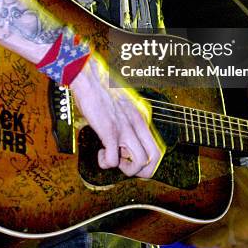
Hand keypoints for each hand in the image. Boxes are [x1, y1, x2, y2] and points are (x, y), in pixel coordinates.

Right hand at [70, 53, 164, 177]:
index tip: (132, 159)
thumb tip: (124, 137)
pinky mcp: (109, 131)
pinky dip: (105, 163)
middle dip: (142, 170)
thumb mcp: (123, 105)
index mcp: (142, 117)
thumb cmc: (102, 88)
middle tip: (125, 165)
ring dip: (125, 169)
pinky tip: (100, 153)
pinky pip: (113, 160)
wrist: (89, 76)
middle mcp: (138, 123)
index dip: (147, 160)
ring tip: (113, 159)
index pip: (157, 146)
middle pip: (155, 158)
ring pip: (139, 162)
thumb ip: (128, 120)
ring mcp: (125, 128)